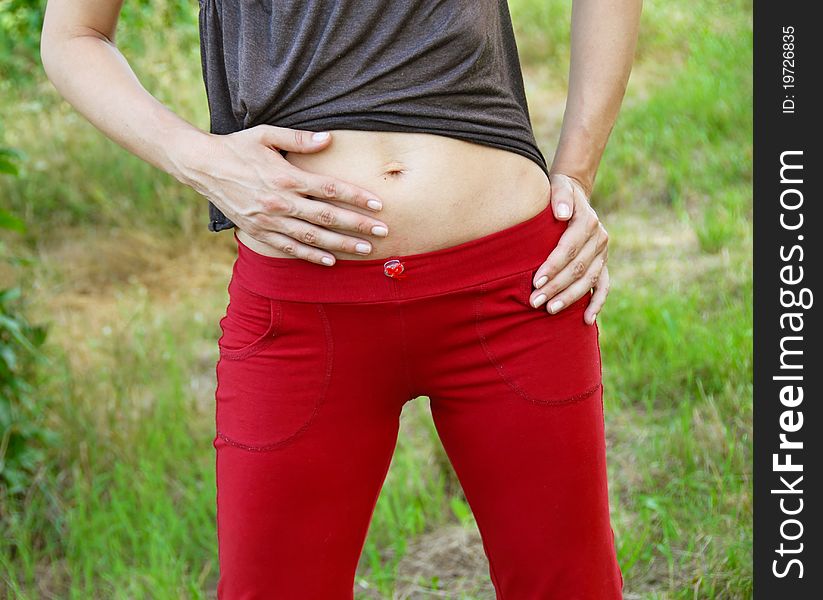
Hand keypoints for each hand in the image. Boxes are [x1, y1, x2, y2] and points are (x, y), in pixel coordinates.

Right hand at [177, 125, 389, 265]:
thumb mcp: (266, 134)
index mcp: (286, 177)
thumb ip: (299, 139)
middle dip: (357, 225)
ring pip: (312, 237)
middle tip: (383, 231)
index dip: (356, 197)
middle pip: (327, 217)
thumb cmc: (238, 147)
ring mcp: (269, 220)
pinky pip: (289, 248)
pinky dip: (311, 257)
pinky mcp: (259, 232)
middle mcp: (280, 202)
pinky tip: (330, 262)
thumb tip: (329, 139)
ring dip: (340, 245)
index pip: (330, 189)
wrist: (202, 167)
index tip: (378, 204)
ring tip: (365, 249)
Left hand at [528, 173, 609, 324]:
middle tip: (534, 301)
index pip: (569, 248)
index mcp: (588, 222)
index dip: (553, 266)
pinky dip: (596, 304)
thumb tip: (561, 214)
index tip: (535, 282)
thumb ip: (559, 197)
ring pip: (588, 280)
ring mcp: (603, 254)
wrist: (574, 196)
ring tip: (550, 310)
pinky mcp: (603, 264)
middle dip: (556, 286)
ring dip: (570, 297)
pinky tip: (586, 320)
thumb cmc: (558, 194)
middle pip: (577, 268)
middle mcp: (599, 239)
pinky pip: (603, 286)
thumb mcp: (558, 186)